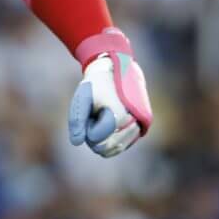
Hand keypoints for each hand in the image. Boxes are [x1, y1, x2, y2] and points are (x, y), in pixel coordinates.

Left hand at [68, 28, 151, 156]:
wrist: (118, 70)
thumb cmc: (97, 85)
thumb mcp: (83, 98)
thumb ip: (77, 120)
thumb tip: (77, 142)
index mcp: (118, 116)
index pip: (95, 139)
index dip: (87, 127)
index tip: (89, 111)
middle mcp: (132, 124)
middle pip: (105, 148)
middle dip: (94, 135)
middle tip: (94, 115)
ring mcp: (139, 127)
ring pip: (115, 148)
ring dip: (103, 137)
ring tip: (101, 116)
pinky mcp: (141, 128)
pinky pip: (124, 145)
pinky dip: (113, 139)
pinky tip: (107, 123)